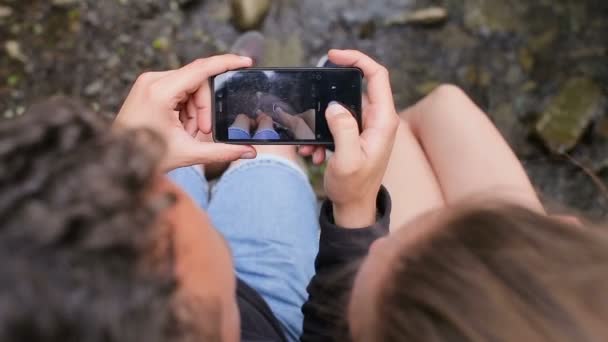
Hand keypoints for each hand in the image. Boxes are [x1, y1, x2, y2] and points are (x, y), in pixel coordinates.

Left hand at [115, 55, 256, 170]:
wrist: (115, 159)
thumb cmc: (145, 156)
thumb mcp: (188, 153)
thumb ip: (222, 151)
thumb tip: (250, 152)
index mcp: (160, 92)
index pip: (202, 69)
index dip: (227, 63)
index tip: (246, 62)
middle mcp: (153, 80)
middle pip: (197, 82)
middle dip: (204, 107)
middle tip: (202, 131)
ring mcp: (148, 82)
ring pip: (189, 86)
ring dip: (195, 110)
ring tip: (186, 132)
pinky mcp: (148, 87)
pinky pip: (178, 89)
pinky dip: (185, 108)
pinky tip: (179, 126)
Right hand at [322, 50, 398, 227]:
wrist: (354, 208)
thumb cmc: (354, 188)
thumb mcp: (347, 160)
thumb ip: (343, 130)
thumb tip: (335, 106)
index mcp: (383, 122)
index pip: (377, 76)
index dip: (357, 60)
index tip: (333, 56)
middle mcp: (378, 121)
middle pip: (356, 88)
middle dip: (329, 95)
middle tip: (310, 100)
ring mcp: (367, 128)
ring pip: (341, 107)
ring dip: (321, 121)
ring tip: (310, 143)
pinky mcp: (356, 136)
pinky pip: (336, 123)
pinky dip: (321, 134)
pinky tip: (313, 153)